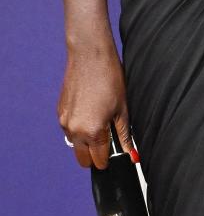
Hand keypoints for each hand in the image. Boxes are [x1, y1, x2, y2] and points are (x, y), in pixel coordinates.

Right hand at [58, 32, 134, 169]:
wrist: (90, 55)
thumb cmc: (110, 78)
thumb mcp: (123, 108)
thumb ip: (124, 135)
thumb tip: (131, 154)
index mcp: (92, 131)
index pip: (98, 160)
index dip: (108, 160)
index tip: (114, 156)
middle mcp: (74, 129)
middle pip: (82, 159)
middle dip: (95, 155)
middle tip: (108, 143)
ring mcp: (64, 121)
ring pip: (75, 144)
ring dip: (85, 141)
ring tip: (100, 122)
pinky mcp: (59, 111)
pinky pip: (69, 129)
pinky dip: (78, 128)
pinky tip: (91, 112)